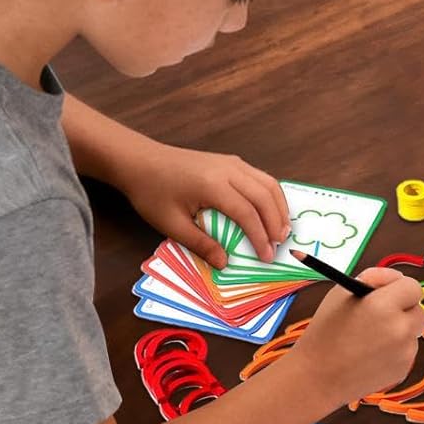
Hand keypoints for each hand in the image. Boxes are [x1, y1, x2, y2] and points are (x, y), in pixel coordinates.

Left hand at [122, 143, 290, 266]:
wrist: (141, 161)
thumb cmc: (152, 192)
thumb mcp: (171, 224)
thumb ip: (201, 244)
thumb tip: (225, 263)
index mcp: (212, 185)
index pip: (247, 213)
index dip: (260, 237)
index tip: (266, 257)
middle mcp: (228, 169)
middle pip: (264, 196)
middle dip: (276, 223)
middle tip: (279, 246)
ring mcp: (231, 162)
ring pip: (267, 183)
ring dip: (279, 207)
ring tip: (282, 230)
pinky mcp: (230, 161)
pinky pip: (260, 177)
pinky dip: (270, 195)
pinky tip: (270, 211)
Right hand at [287, 266, 423, 409]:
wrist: (317, 378)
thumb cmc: (324, 334)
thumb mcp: (340, 294)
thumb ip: (372, 279)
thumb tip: (395, 279)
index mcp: (383, 305)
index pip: (413, 287)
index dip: (399, 287)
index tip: (388, 291)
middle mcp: (400, 329)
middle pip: (419, 310)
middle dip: (404, 309)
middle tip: (382, 312)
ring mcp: (404, 352)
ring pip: (413, 332)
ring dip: (399, 329)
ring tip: (370, 336)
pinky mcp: (403, 369)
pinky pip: (406, 351)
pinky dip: (394, 349)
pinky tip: (370, 353)